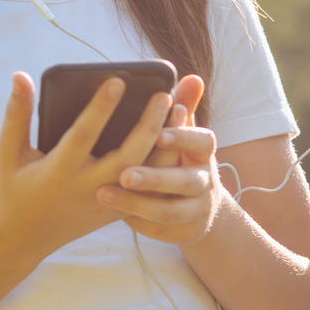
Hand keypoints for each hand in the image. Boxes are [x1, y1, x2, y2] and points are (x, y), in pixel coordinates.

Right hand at [0, 73, 170, 259]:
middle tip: (164, 95)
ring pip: (147, 174)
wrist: (24, 238)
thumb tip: (20, 76)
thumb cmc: (13, 189)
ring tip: (179, 111)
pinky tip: (178, 138)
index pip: (84, 135)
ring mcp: (108, 202)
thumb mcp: (8, 154)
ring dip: (166, 144)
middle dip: (148, 125)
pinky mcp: (119, 211)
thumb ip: (16, 115)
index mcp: (59, 171)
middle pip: (128, 156)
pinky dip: (165, 164)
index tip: (118, 81)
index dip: (101, 108)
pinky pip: (149, 188)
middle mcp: (88, 188)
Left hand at [101, 74, 223, 245]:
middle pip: (185, 181)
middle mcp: (205, 182)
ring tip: (103, 194)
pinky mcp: (184, 232)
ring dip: (137, 203)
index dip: (183, 138)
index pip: (203, 142)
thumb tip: (192, 77)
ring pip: (169, 211)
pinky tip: (111, 214)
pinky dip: (137, 222)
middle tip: (124, 174)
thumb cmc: (180, 161)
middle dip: (155, 177)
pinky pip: (159, 230)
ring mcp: (196, 210)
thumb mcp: (184, 136)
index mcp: (204, 154)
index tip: (158, 133)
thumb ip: (184, 107)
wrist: (199, 209)